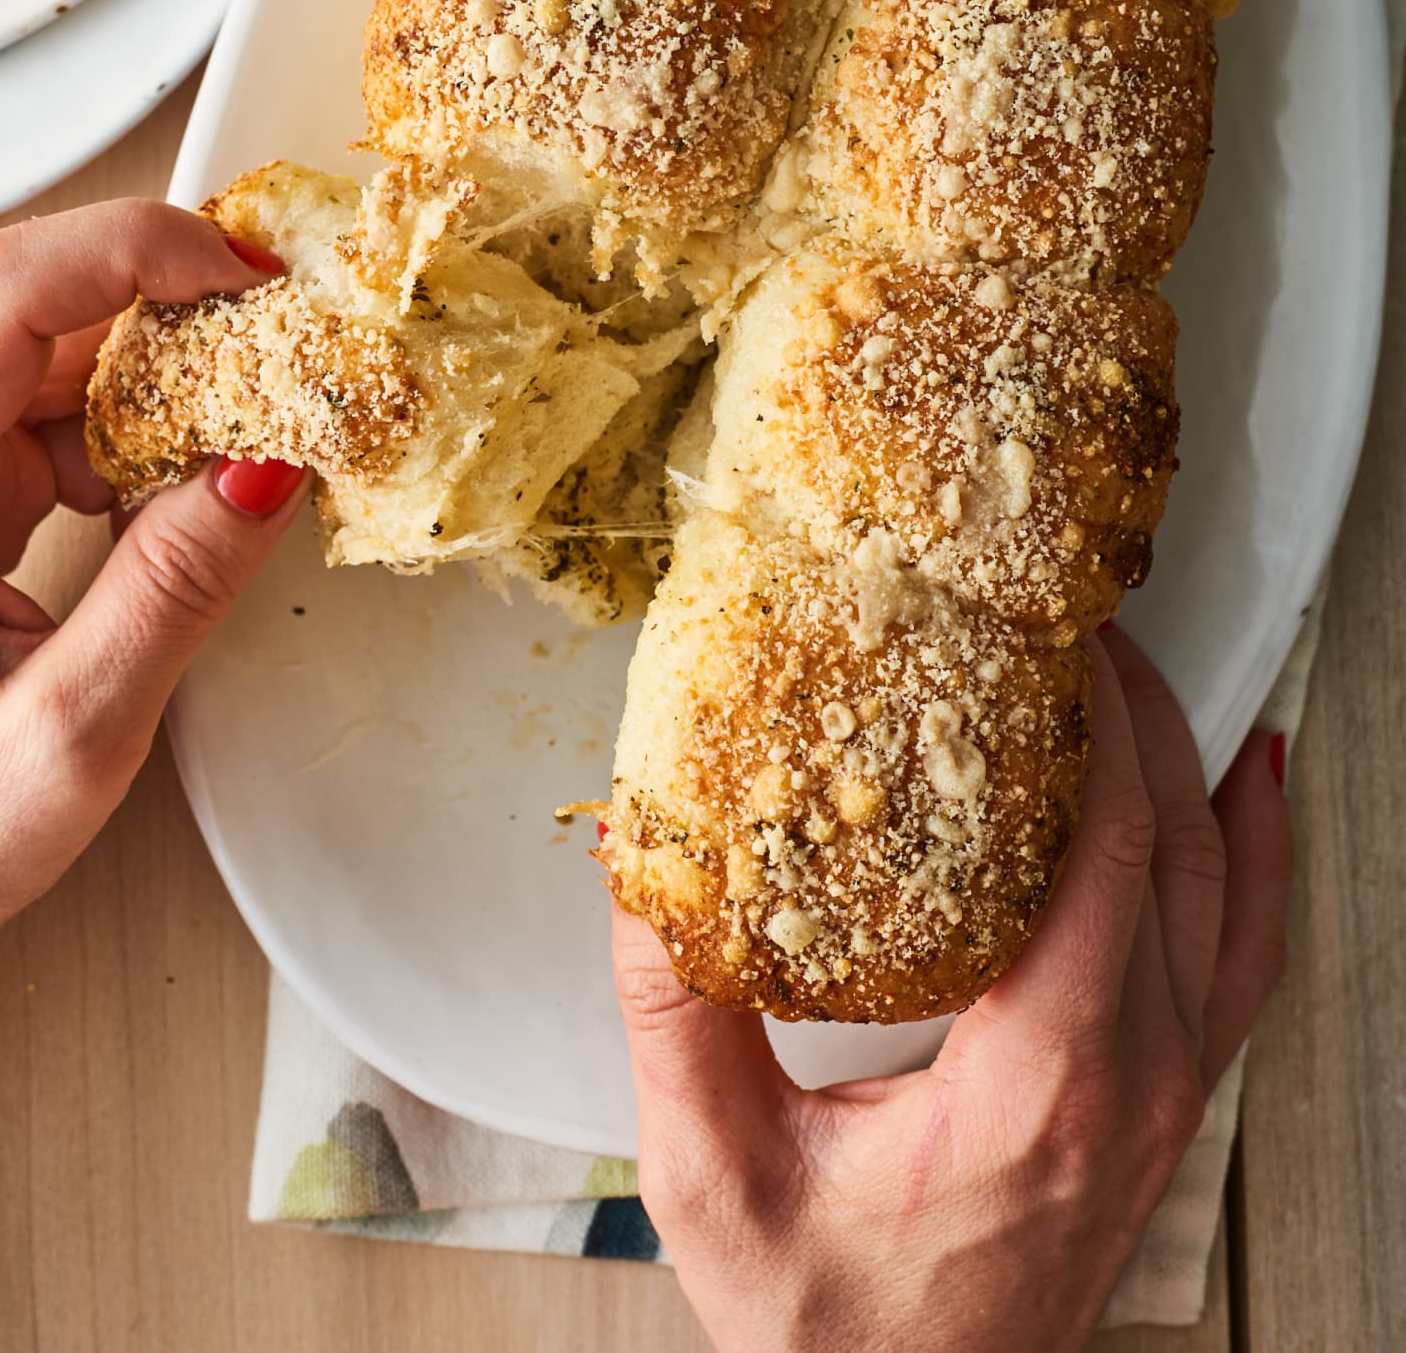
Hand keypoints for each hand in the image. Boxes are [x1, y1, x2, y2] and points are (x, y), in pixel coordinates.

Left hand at [0, 203, 307, 1031]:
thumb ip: (171, 593)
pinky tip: (192, 486)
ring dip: (166, 387)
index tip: (244, 272)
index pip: (4, 302)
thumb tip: (266, 470)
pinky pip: (58, 437)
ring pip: (55, 376)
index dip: (131, 253)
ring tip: (257, 426)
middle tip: (286, 344)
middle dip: (173, 316)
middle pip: (38, 323)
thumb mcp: (67, 736)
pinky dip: (141, 446)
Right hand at [612, 629, 1291, 1352]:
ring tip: (1134, 669)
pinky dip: (1258, 856)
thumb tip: (641, 868)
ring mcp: (1168, 1097)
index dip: (1092, 728)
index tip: (1048, 635)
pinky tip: (1247, 782)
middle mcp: (1134, 1080)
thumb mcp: (717, 1177)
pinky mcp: (1166, 1108)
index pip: (1107, 856)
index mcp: (1041, 1081)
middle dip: (1131, 712)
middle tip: (1066, 617)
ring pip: (1220, 887)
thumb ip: (674, 1017)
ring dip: (1183, 762)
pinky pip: (1247, 956)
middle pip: (1172, 845)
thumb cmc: (825, 1329)